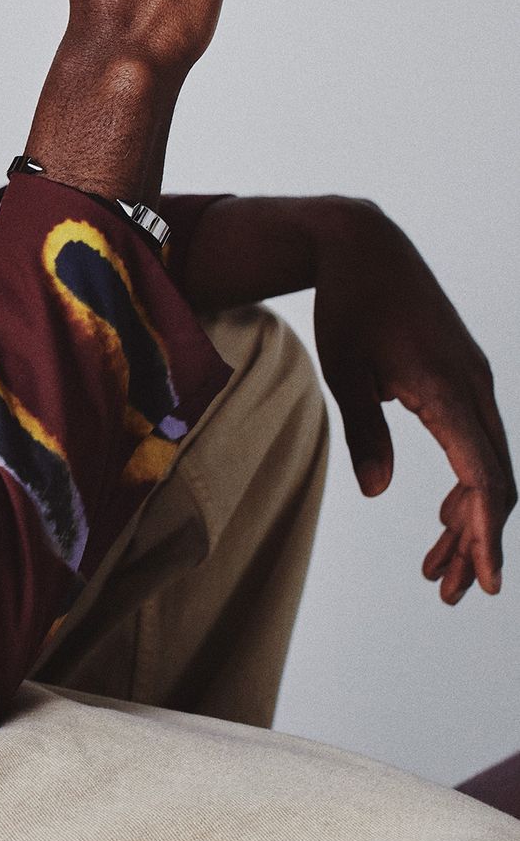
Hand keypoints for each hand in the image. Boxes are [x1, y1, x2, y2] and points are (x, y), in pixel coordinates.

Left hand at [311, 201, 515, 601]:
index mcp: (448, 389)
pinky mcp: (465, 381)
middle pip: (495, 481)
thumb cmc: (349, 305)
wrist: (365, 246)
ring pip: (489, 466)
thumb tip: (377, 493)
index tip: (487, 581)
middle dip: (478, 542)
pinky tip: (444, 519)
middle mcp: (475, 388)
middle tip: (451, 594)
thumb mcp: (344, 369)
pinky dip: (466, 486)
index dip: (487, 532)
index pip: (484, 476)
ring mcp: (475, 383)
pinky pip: (478, 445)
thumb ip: (364, 432)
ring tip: (439, 573)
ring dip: (470, 519)